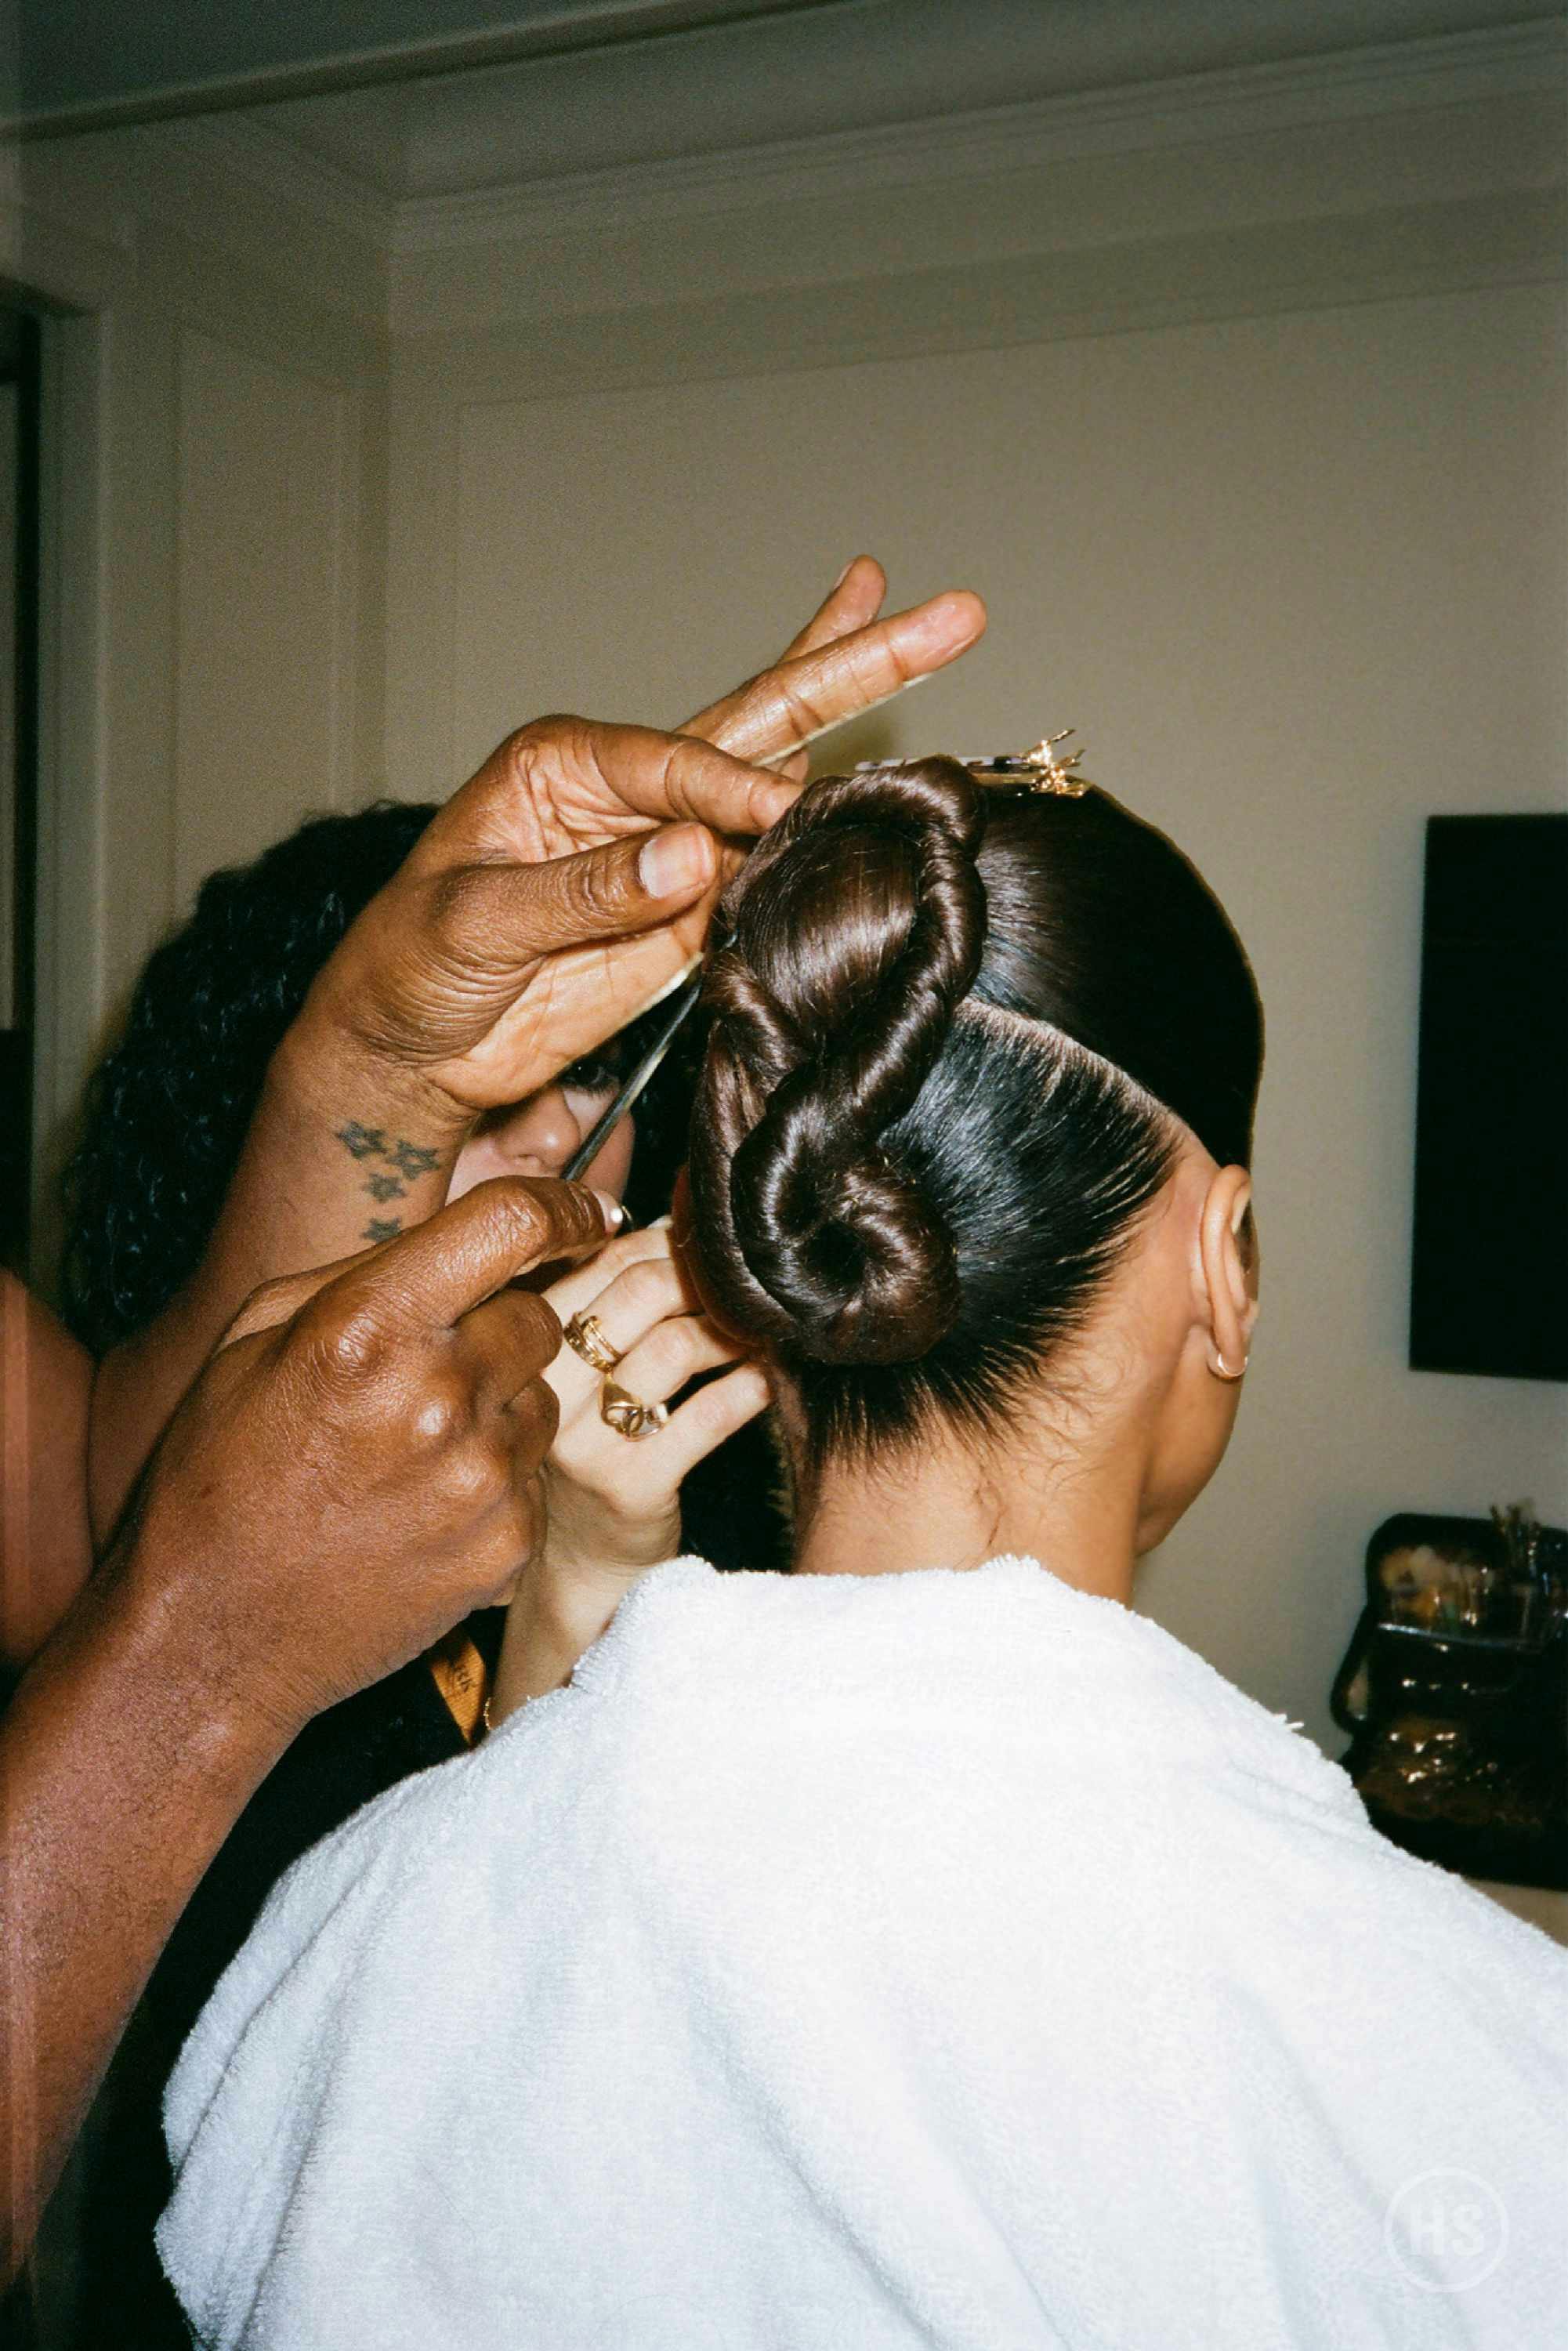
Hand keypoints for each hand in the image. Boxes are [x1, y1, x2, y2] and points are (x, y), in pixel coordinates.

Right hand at [119, 1176, 613, 1742]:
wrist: (211, 1633)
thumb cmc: (221, 1472)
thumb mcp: (256, 1338)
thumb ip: (366, 1273)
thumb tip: (472, 1236)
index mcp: (369, 1325)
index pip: (513, 1224)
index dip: (564, 1204)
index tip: (587, 1210)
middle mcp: (437, 1395)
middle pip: (540, 1315)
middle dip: (499, 1327)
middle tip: (433, 1370)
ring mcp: (481, 1477)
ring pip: (542, 1399)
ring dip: (499, 1407)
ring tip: (414, 1450)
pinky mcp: (507, 1545)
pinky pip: (536, 1477)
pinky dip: (496, 1482)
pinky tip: (424, 1507)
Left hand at [294, 563, 984, 1128]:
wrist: (411, 1052)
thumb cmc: (409, 965)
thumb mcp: (475, 921)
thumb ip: (581, 890)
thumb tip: (695, 856)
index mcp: (566, 763)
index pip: (677, 760)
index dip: (734, 787)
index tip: (784, 816)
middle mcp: (631, 789)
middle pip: (758, 720)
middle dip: (850, 661)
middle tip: (951, 614)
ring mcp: (672, 851)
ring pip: (782, 778)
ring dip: (861, 717)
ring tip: (943, 632)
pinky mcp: (694, 916)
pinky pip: (775, 871)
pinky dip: (836, 835)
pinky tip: (891, 789)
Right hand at [491, 1223, 768, 1717]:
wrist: (578, 1565)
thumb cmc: (587, 1445)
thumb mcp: (573, 1368)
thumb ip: (605, 1298)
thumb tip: (675, 1220)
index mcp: (523, 1343)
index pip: (600, 1259)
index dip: (667, 1241)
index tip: (708, 1245)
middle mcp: (542, 1388)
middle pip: (639, 1292)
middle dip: (706, 1277)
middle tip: (746, 1283)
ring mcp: (581, 1442)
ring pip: (674, 1347)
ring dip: (734, 1329)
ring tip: (761, 1328)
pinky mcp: (630, 1487)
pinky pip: (706, 1417)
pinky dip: (748, 1387)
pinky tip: (765, 1379)